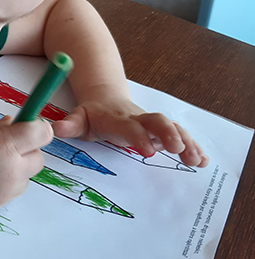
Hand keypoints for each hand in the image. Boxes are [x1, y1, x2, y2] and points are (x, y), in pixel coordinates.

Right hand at [0, 115, 53, 215]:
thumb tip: (12, 125)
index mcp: (6, 144)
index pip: (42, 134)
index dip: (37, 129)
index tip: (29, 127)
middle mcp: (10, 169)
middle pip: (39, 159)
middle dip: (28, 151)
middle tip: (8, 146)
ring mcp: (3, 190)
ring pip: (26, 179)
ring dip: (17, 170)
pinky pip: (9, 193)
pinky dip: (3, 184)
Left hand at [50, 96, 208, 167]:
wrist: (106, 98)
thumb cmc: (92, 113)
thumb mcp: (78, 117)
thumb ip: (70, 124)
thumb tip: (56, 129)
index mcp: (119, 118)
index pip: (130, 126)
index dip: (139, 137)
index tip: (146, 150)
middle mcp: (140, 119)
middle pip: (158, 122)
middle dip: (169, 134)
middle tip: (178, 150)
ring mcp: (152, 125)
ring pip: (173, 129)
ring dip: (187, 143)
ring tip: (198, 160)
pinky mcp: (160, 131)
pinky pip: (179, 136)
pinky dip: (192, 147)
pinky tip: (203, 160)